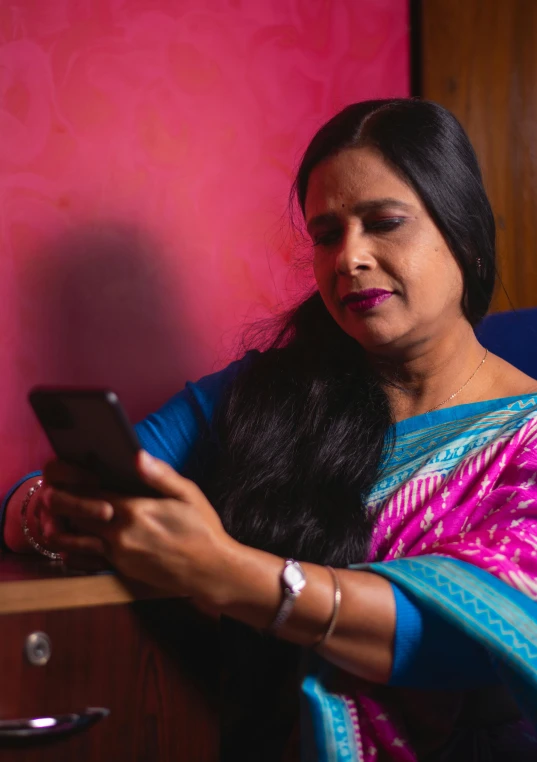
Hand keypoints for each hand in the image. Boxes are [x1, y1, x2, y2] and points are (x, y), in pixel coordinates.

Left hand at [44, 451, 237, 605]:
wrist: (210, 571)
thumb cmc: (202, 530)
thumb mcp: (188, 494)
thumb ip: (160, 474)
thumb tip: (137, 455)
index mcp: (135, 510)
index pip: (91, 493)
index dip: (79, 483)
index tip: (79, 476)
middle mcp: (121, 534)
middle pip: (78, 514)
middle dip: (70, 502)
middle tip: (66, 492)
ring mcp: (118, 555)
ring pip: (77, 538)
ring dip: (71, 526)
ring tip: (69, 514)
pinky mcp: (121, 571)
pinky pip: (87, 558)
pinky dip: (78, 547)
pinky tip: (79, 538)